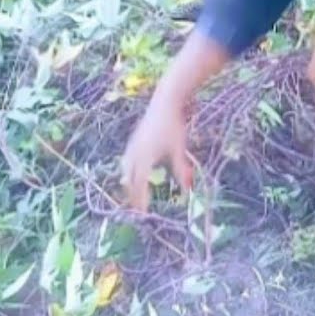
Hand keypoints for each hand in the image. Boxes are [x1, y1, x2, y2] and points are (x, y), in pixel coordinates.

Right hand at [119, 92, 193, 212]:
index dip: (140, 199)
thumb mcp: (179, 149)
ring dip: (129, 183)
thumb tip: (188, 189)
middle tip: (137, 208)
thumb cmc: (173, 126)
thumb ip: (182, 170)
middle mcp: (134, 152)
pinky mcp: (134, 140)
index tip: (143, 213)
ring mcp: (132, 145)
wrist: (164, 102)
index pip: (139, 183)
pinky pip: (126, 161)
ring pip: (125, 169)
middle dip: (132, 195)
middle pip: (128, 179)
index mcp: (144, 156)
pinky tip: (135, 174)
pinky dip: (129, 172)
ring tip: (134, 194)